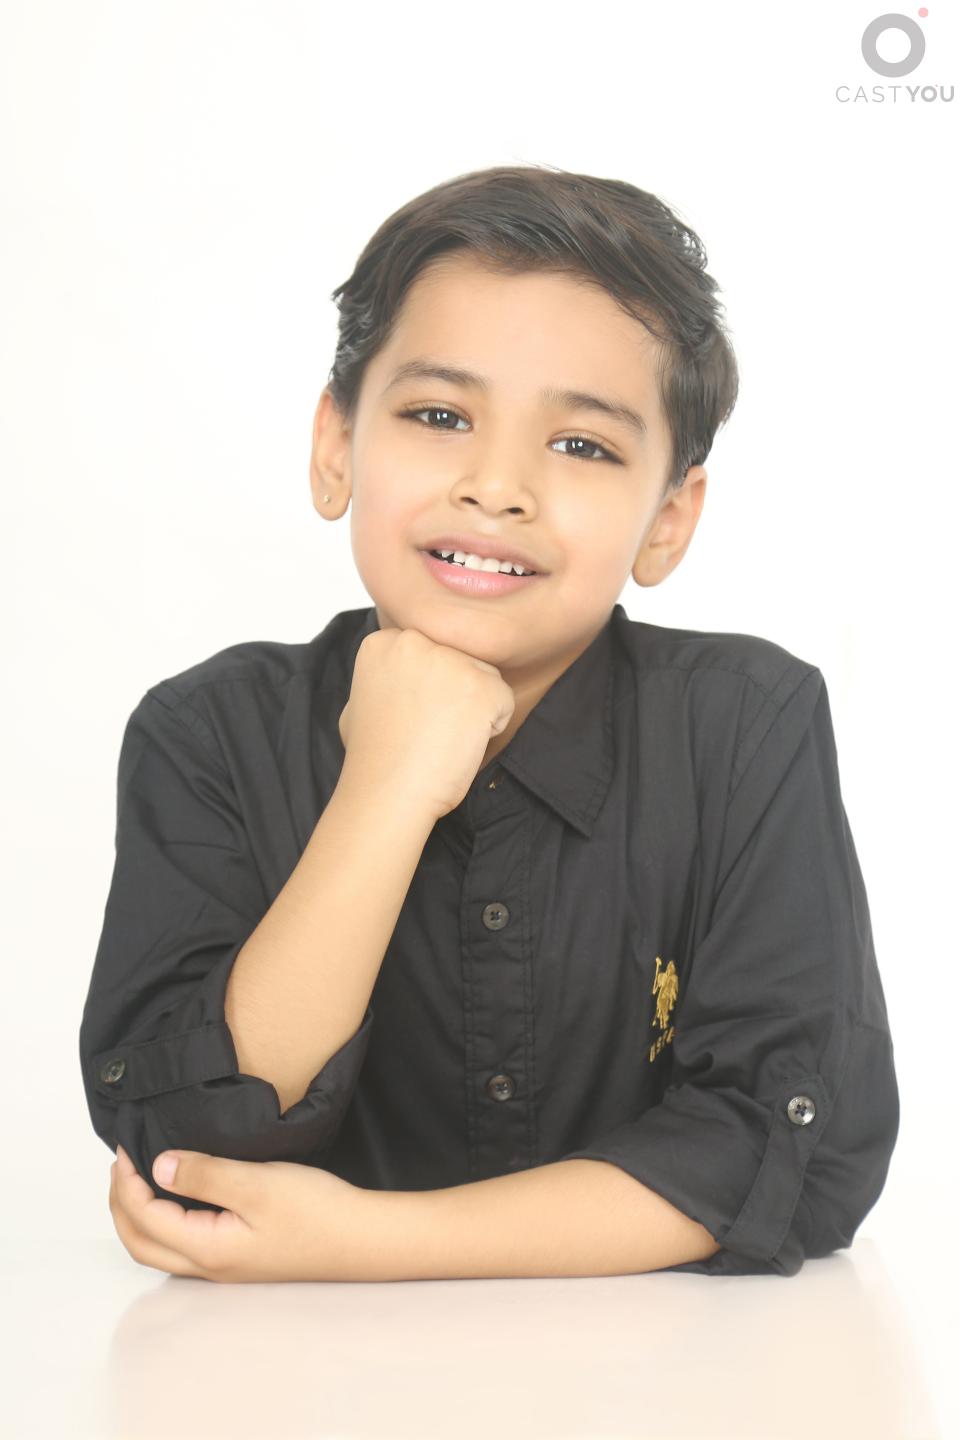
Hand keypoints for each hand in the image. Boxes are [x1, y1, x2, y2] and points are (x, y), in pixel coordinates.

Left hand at [109, 1143, 366, 1282]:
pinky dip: (164, 1220)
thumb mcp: (256, 1184)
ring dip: (139, 1215)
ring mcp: (224, 1266)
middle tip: (121, 1165)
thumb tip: (159, 1166)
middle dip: (121, 1204)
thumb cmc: (315, 1211)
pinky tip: (179, 1194)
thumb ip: (205, 1175)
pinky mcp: (239, 1258)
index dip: (126, 1184)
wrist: (360, 1239)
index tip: (124, 1148)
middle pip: (141, 1243)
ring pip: (160, 1248)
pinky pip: (183, 1244)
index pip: (145, 1219)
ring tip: (141, 1177)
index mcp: (207, 1249)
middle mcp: (209, 1266)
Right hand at [337, 627, 514, 820]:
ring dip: (473, 710)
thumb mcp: (359, 703)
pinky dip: (491, 728)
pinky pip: (503, 702)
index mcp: (385, 642)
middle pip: (459, 660)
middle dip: (453, 695)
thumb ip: (384, 678)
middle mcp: (416, 641)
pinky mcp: (482, 685)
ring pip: (484, 678)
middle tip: (427, 729)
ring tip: (441, 738)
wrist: (387, 792)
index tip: (409, 715)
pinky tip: (459, 744)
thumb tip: (395, 677)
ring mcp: (450, 660)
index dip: (426, 689)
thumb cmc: (373, 758)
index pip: (430, 652)